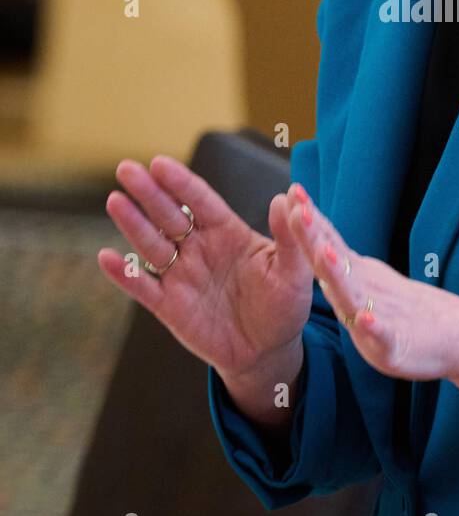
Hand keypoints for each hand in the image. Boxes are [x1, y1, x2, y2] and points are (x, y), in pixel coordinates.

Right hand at [98, 156, 315, 379]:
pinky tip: (105, 257)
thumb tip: (285, 198)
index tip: (160, 163)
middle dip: (148, 192)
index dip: (180, 183)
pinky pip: (144, 287)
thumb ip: (289, 236)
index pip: (200, 201)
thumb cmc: (284, 306)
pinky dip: (124, 274)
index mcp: (227, 233)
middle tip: (126, 169)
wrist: (268, 351)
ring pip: (152, 244)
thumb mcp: (295, 270)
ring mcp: (182, 276)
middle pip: (169, 215)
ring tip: (115, 200)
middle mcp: (199, 249)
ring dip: (133, 224)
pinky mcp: (170, 307)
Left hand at [286, 182, 458, 380]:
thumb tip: (315, 244)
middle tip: (299, 209)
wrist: (455, 335)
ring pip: (355, 295)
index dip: (309, 222)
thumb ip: (341, 267)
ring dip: (339, 275)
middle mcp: (366, 290)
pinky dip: (374, 327)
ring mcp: (382, 316)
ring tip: (325, 253)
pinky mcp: (395, 346)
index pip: (329, 244)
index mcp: (358, 276)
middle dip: (315, 238)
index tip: (293, 192)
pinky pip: (383, 335)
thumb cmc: (404, 312)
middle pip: (335, 262)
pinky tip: (366, 318)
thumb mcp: (366, 286)